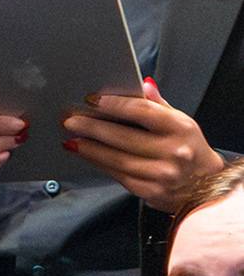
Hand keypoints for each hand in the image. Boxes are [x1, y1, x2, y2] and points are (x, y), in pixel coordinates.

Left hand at [64, 78, 225, 212]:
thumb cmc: (188, 147)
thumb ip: (158, 105)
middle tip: (71, 121)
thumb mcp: (181, 122)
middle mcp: (174, 152)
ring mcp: (162, 174)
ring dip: (90, 149)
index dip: (115, 105)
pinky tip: (87, 156)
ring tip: (72, 140)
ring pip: (117, 159)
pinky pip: (118, 175)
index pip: (143, 111)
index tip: (92, 100)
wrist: (205, 185)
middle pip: (124, 137)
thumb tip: (142, 84)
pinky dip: (99, 164)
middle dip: (92, 128)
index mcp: (181, 128)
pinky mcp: (150, 191)